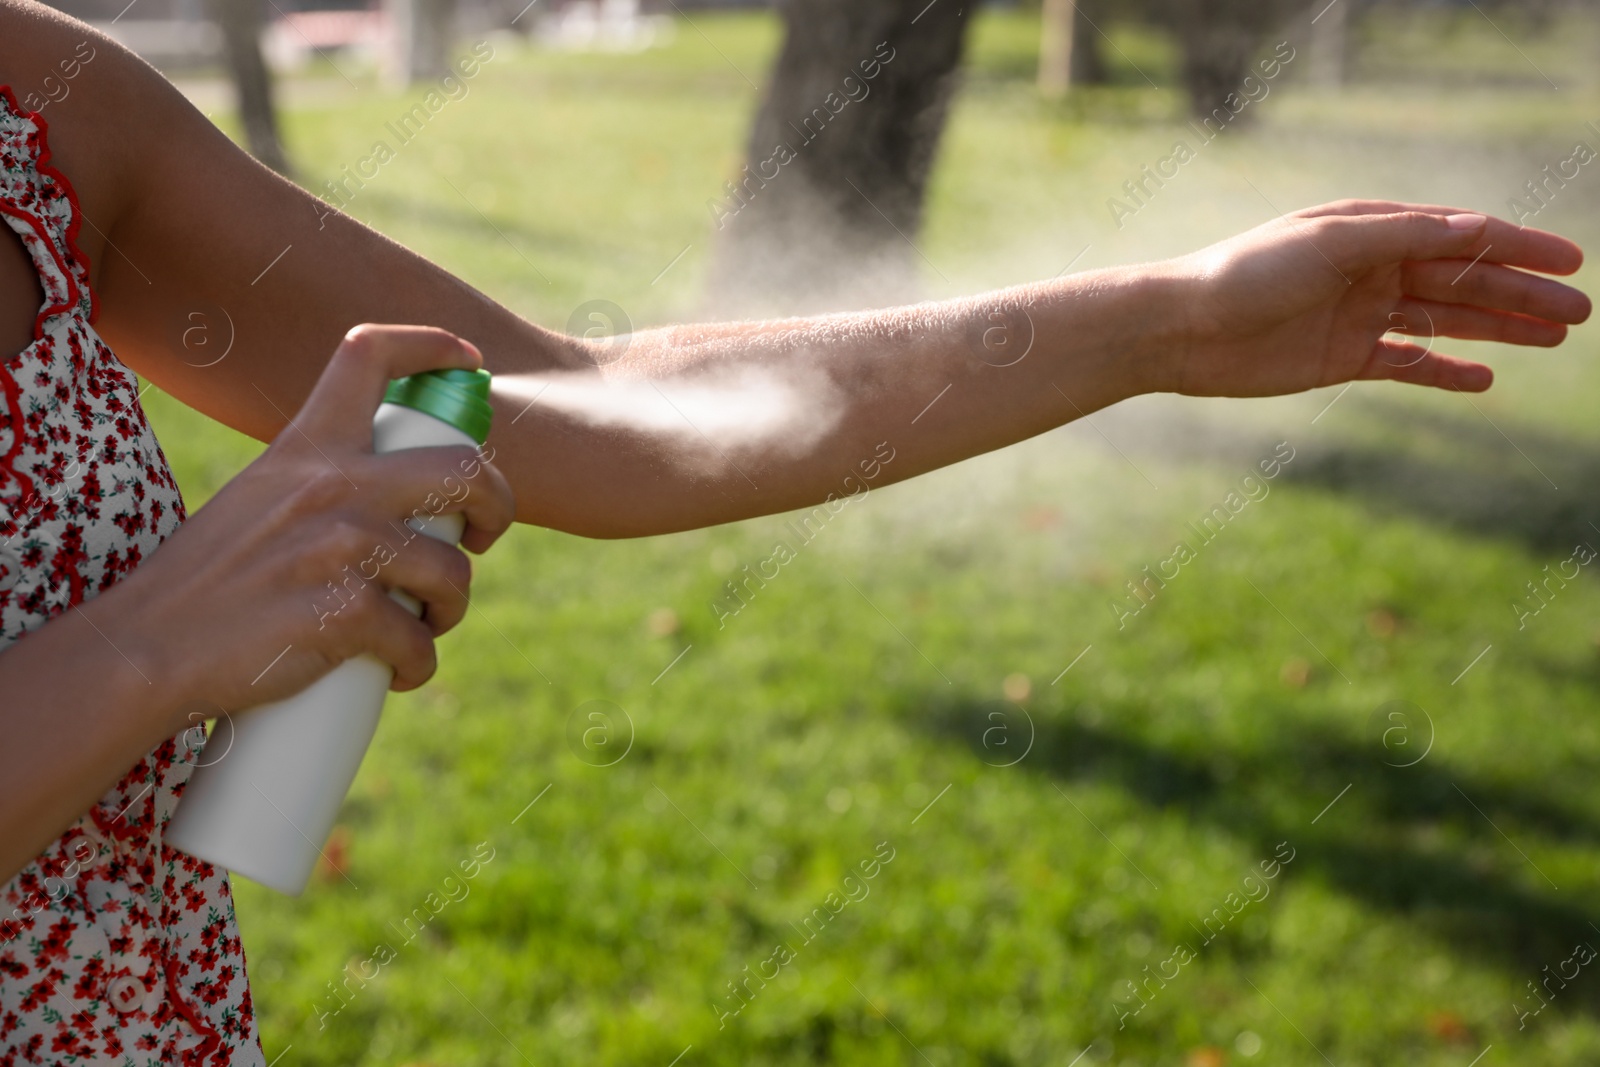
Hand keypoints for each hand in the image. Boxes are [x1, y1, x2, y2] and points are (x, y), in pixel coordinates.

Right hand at [87, 325, 515, 735]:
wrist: (144, 651)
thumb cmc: (208, 583)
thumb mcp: (261, 500)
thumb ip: (324, 486)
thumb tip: (404, 502)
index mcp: (306, 446)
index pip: (369, 355)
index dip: (432, 344)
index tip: (469, 359)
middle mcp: (331, 484)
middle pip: (463, 469)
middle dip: (496, 506)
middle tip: (479, 538)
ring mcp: (339, 546)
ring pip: (452, 570)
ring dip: (453, 606)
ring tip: (426, 625)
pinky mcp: (343, 612)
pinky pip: (418, 640)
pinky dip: (419, 665)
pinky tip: (400, 672)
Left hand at [1154, 199, 1590, 396]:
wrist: (1183, 330)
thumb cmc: (1247, 274)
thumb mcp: (1329, 244)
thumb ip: (1403, 236)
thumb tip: (1474, 228)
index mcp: (1371, 230)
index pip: (1459, 236)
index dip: (1517, 247)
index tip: (1569, 261)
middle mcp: (1371, 269)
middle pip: (1463, 281)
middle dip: (1521, 294)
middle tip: (1580, 312)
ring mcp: (1359, 315)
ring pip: (1445, 321)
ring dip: (1498, 328)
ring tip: (1554, 337)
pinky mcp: (1341, 358)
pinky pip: (1407, 365)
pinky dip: (1445, 371)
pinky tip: (1485, 378)